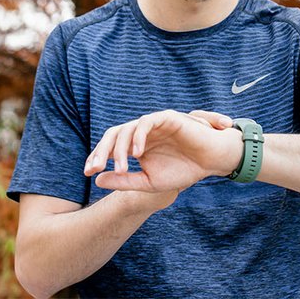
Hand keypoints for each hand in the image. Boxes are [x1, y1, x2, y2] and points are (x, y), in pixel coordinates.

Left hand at [84, 110, 240, 192]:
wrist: (211, 162)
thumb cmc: (182, 170)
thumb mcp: (148, 182)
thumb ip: (124, 180)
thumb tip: (97, 180)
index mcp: (135, 145)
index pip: (110, 147)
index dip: (97, 157)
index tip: (88, 173)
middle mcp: (141, 132)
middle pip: (113, 135)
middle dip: (101, 151)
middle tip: (94, 168)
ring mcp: (152, 124)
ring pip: (127, 129)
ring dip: (120, 149)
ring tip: (121, 168)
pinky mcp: (166, 118)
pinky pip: (146, 122)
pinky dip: (139, 136)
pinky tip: (137, 154)